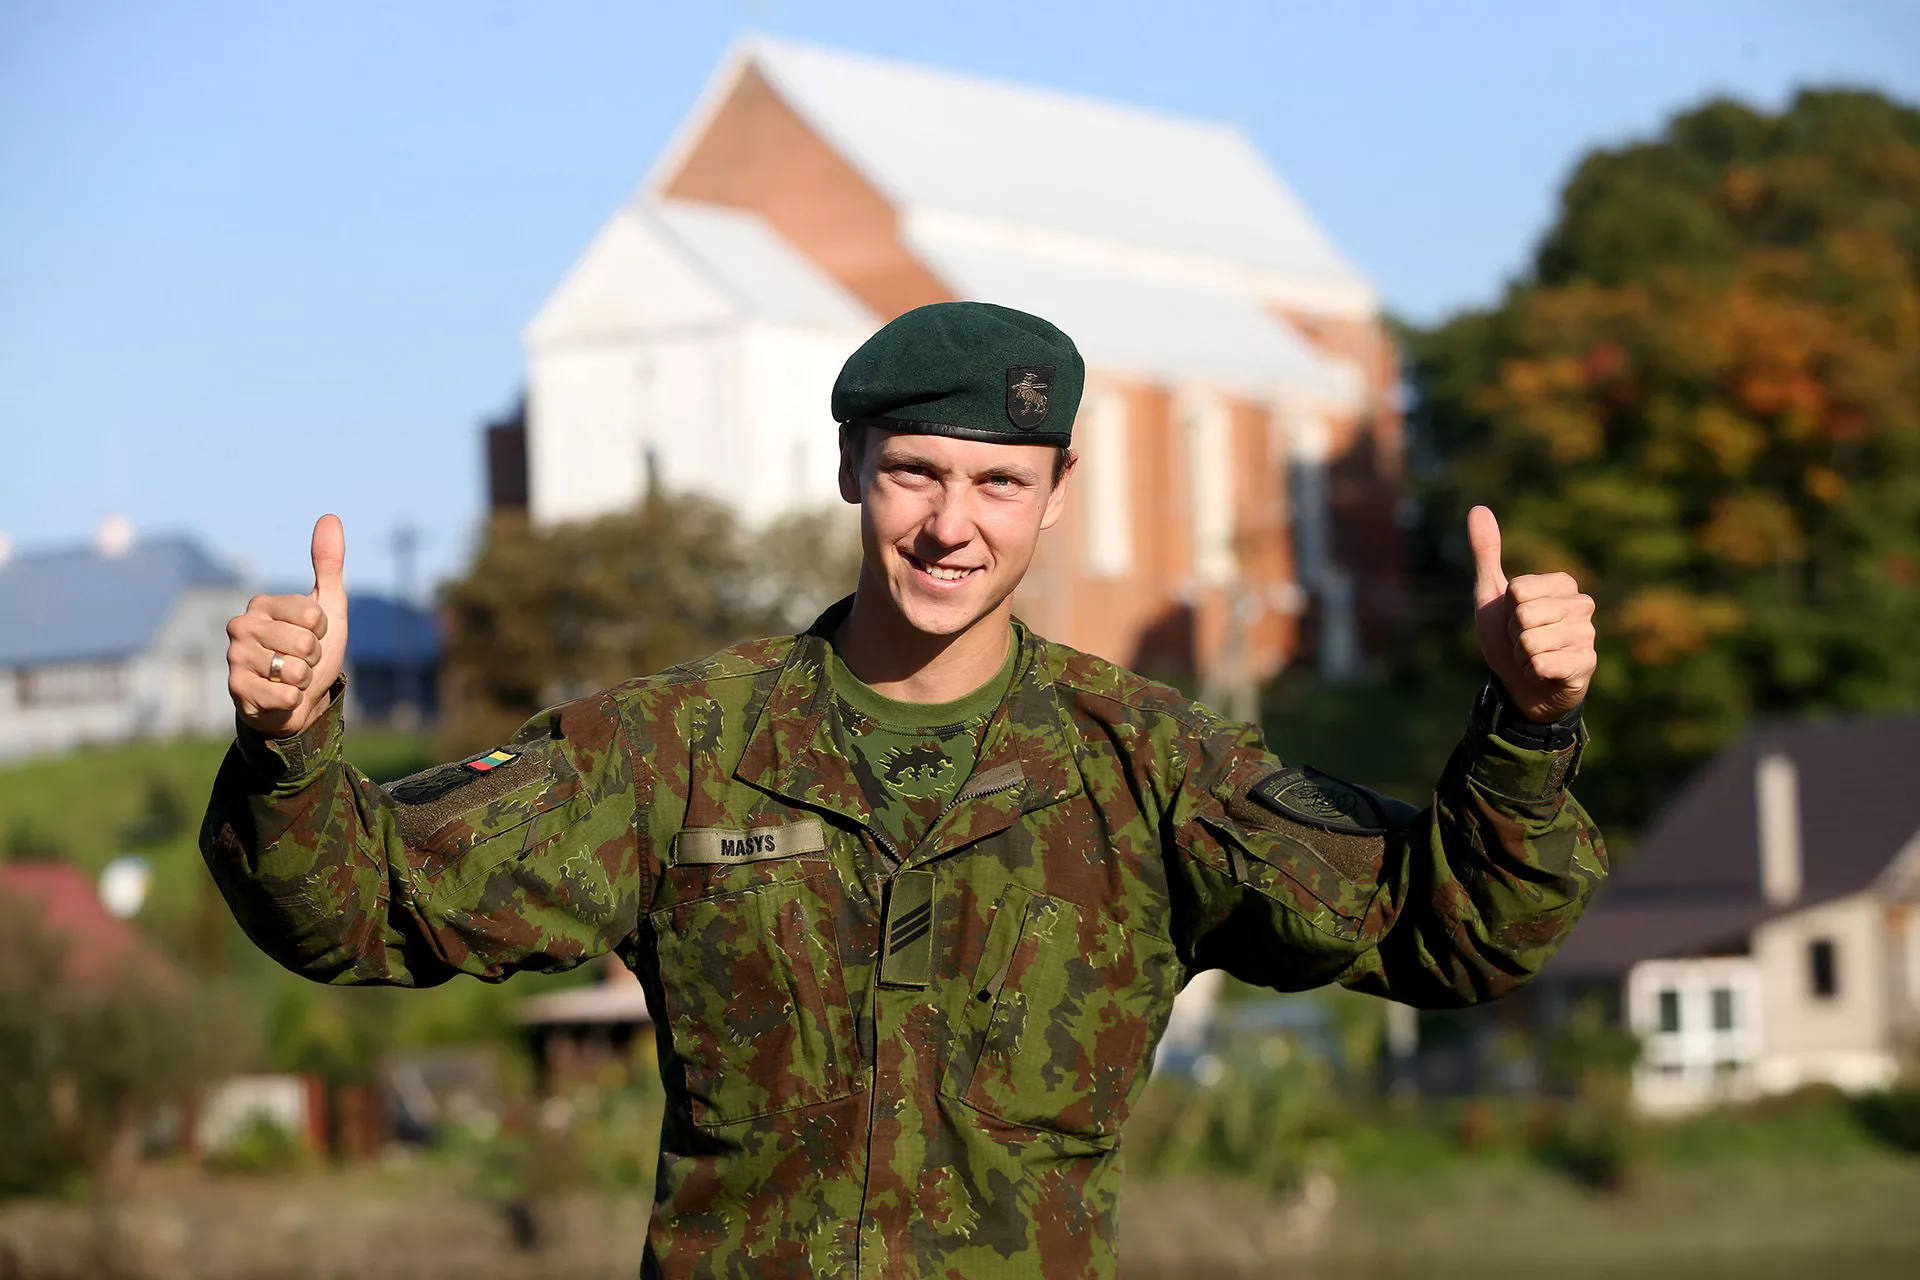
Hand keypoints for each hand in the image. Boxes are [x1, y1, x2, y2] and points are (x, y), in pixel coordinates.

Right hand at [225, 515, 349, 738]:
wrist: (296, 700)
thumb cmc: (311, 652)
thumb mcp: (327, 608)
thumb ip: (328, 565)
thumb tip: (330, 517)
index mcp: (262, 604)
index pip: (313, 615)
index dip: (322, 631)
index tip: (312, 636)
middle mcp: (241, 626)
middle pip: (305, 642)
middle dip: (313, 657)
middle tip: (300, 661)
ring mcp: (235, 658)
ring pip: (295, 669)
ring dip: (303, 679)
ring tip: (288, 677)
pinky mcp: (236, 690)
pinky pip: (285, 695)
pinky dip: (293, 699)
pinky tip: (279, 695)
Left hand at [1469, 506, 1595, 722]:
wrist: (1521, 687)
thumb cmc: (1508, 638)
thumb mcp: (1491, 595)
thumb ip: (1486, 553)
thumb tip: (1478, 508)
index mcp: (1563, 583)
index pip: (1518, 590)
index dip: (1506, 609)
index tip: (1513, 618)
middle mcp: (1582, 605)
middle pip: (1524, 615)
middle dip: (1512, 634)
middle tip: (1521, 641)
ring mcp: (1587, 635)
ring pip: (1531, 641)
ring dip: (1521, 655)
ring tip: (1532, 657)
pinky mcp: (1586, 664)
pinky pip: (1542, 664)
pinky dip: (1532, 672)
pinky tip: (1544, 673)